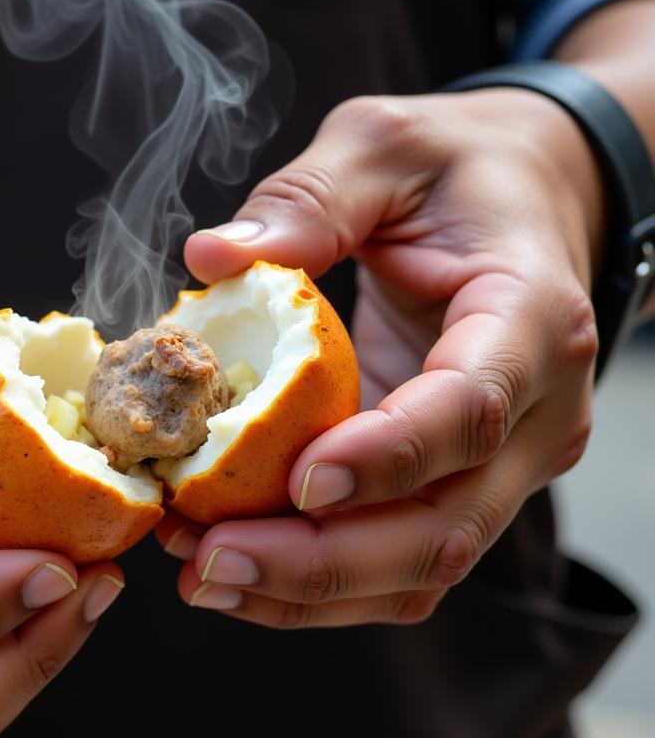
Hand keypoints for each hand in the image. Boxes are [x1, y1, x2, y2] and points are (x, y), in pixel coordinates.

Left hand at [159, 89, 601, 626]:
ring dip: (309, 588)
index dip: (388, 455)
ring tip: (201, 573)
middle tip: (210, 559)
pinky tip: (236, 562)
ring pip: (419, 566)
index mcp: (532, 319)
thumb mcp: (386, 148)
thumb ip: (310, 200)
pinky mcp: (456, 479)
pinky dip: (317, 577)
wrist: (528, 198)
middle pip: (445, 525)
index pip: (473, 408)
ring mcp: (502, 460)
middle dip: (324, 562)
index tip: (299, 479)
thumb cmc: (461, 169)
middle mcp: (536, 412)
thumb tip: (211, 259)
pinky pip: (394, 556)